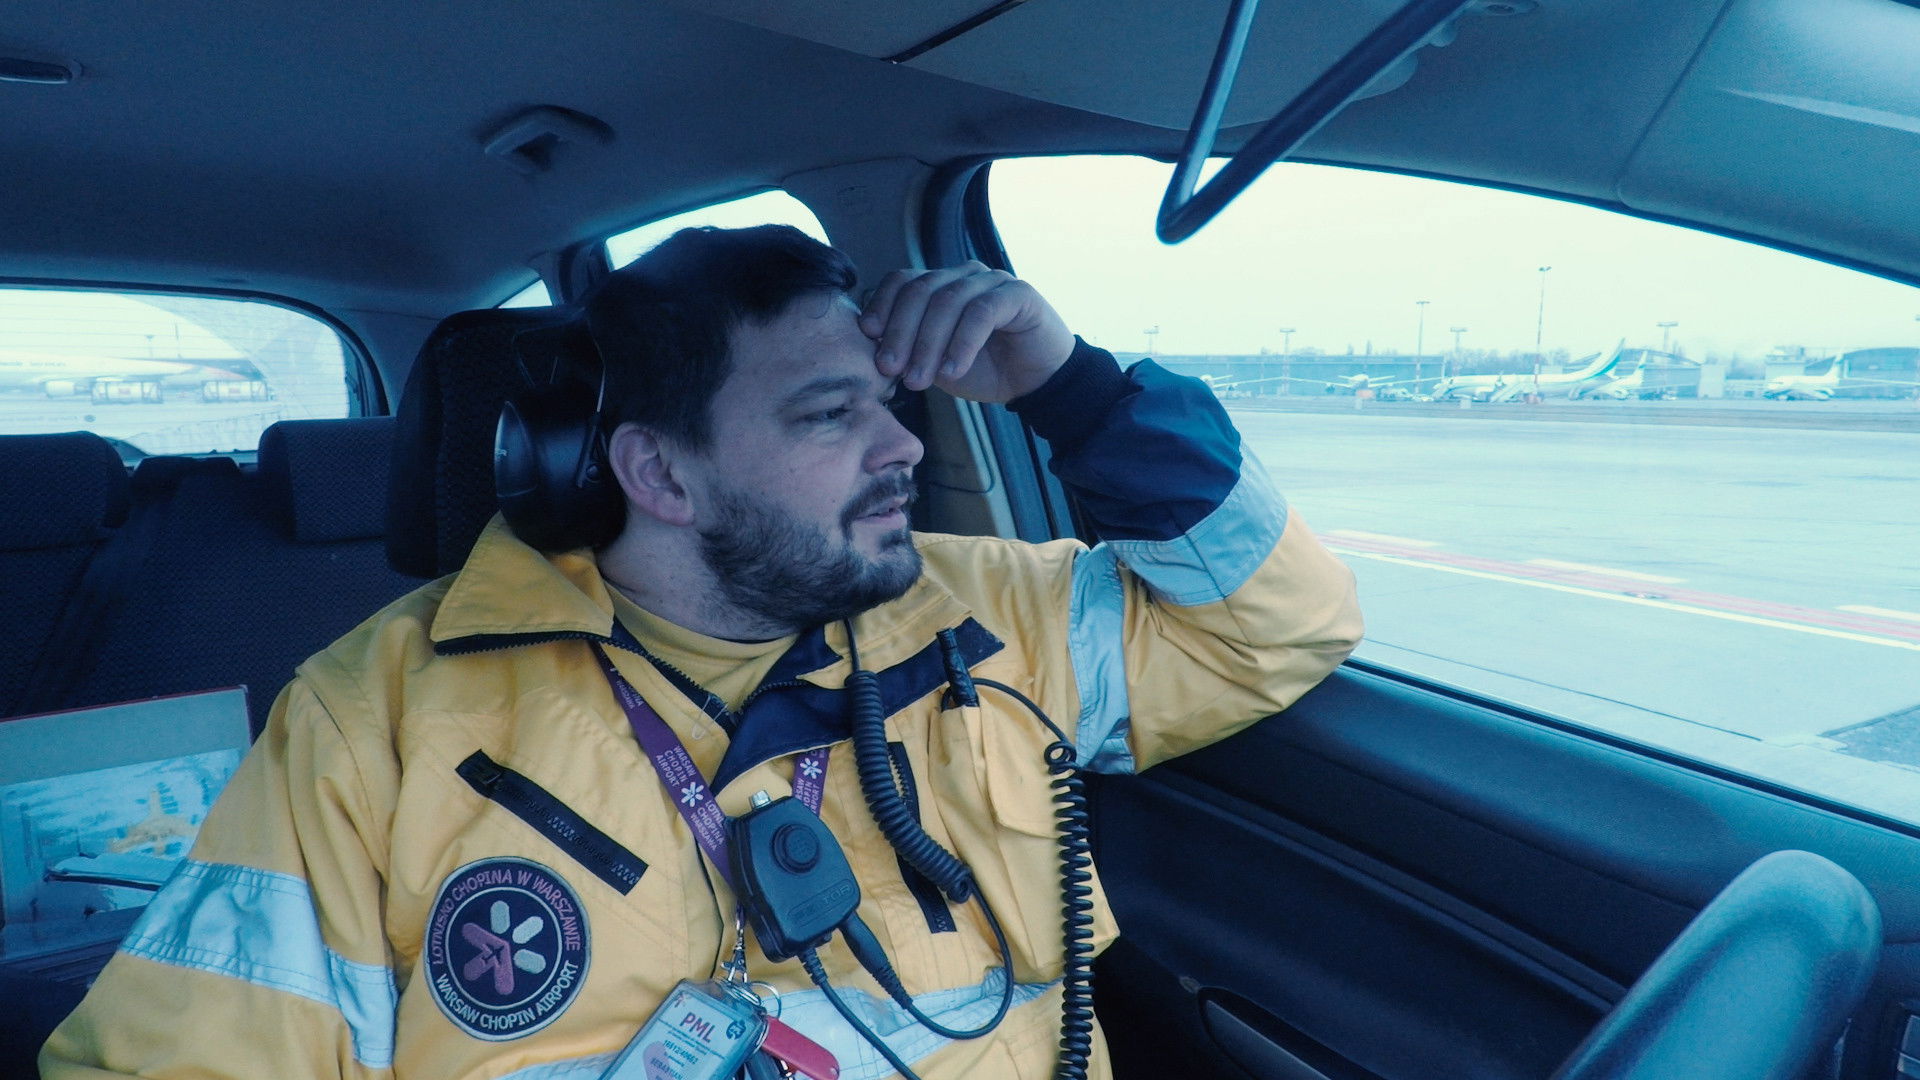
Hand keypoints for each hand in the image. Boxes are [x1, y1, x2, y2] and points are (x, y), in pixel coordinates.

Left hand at [859, 262, 1074, 402]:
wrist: (1035, 383)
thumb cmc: (984, 370)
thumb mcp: (935, 361)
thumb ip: (909, 348)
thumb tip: (871, 344)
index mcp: (940, 285)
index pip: (902, 281)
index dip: (882, 305)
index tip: (868, 336)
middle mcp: (963, 276)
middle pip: (921, 290)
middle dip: (900, 332)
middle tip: (890, 370)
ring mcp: (991, 280)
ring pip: (948, 302)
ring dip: (928, 344)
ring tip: (919, 381)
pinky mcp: (1018, 293)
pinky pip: (981, 313)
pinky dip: (962, 344)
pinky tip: (953, 372)